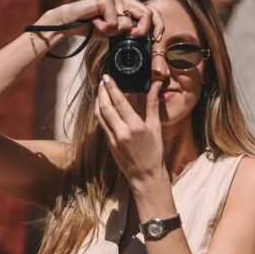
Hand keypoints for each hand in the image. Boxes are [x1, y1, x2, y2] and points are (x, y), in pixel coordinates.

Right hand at [40, 0, 164, 40]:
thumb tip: (150, 40)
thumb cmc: (94, 28)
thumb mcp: (117, 32)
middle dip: (142, 31)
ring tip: (101, 27)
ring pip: (127, 22)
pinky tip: (94, 23)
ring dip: (114, 32)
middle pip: (146, 14)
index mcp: (129, 2)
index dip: (158, 25)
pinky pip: (113, 22)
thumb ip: (131, 31)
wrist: (70, 23)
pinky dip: (103, 28)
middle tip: (131, 37)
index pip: (151, 11)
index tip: (157, 39)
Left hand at [95, 74, 168, 189]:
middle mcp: (121, 132)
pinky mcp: (109, 144)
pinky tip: (103, 107)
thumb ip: (153, 104)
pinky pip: (102, 125)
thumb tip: (156, 85)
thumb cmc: (155, 152)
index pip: (119, 102)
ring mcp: (113, 139)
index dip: (112, 88)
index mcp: (135, 126)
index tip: (107, 77)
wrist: (146, 176)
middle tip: (102, 81)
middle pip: (105, 107)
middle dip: (102, 92)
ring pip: (100, 116)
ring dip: (98, 102)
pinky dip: (101, 113)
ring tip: (101, 91)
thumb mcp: (156, 127)